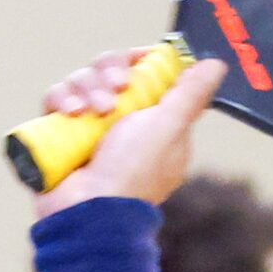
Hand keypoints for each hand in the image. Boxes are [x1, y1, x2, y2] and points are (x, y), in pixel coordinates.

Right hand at [31, 48, 227, 216]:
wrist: (90, 210)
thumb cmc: (135, 171)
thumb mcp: (169, 127)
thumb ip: (191, 93)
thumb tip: (216, 64)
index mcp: (156, 120)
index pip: (147, 73)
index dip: (139, 61)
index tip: (136, 61)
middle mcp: (124, 121)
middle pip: (110, 70)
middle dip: (110, 72)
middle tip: (117, 88)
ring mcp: (90, 126)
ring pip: (82, 79)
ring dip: (86, 87)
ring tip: (92, 111)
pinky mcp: (62, 132)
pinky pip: (57, 97)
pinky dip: (62, 99)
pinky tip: (71, 113)